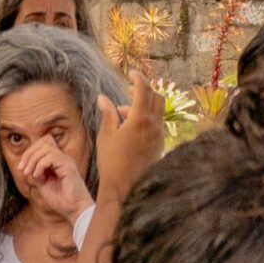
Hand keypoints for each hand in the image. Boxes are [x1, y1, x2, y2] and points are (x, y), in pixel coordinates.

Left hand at [18, 139, 93, 220]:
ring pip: (46, 148)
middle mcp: (63, 158)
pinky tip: (38, 176)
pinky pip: (50, 157)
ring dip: (33, 160)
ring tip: (29, 174)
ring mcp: (66, 161)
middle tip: (23, 170)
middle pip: (43, 142)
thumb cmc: (61, 199)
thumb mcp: (42, 184)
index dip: (30, 151)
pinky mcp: (68, 167)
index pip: (43, 143)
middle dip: (28, 154)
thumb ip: (35, 173)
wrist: (74, 210)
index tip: (22, 168)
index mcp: (57, 161)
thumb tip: (25, 166)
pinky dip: (40, 165)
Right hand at [94, 71, 165, 205]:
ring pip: (158, 111)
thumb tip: (103, 97)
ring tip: (122, 112)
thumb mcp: (106, 135)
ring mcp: (160, 136)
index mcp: (140, 120)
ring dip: (143, 106)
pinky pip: (156, 125)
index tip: (131, 72)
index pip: (143, 89)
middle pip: (156, 97)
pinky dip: (146, 119)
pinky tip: (130, 128)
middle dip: (144, 90)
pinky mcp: (160, 146)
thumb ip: (108, 113)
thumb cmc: (112, 162)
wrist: (125, 189)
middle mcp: (154, 126)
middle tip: (130, 88)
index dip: (138, 77)